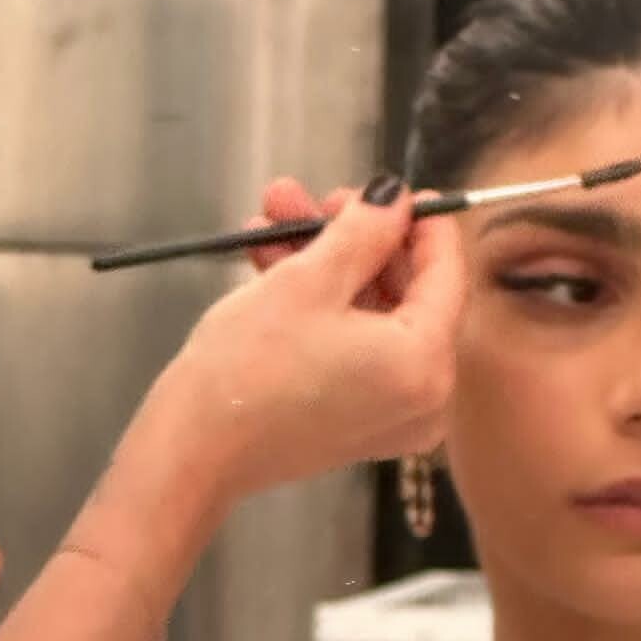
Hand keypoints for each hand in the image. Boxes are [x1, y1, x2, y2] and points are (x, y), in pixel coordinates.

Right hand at [157, 173, 464, 503]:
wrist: (194, 451)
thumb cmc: (248, 370)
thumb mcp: (309, 279)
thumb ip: (364, 230)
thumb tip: (396, 198)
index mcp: (427, 363)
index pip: (447, 272)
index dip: (419, 221)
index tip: (390, 188)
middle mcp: (426, 397)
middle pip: (407, 292)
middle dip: (355, 238)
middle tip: (315, 200)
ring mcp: (394, 414)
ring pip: (372, 314)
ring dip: (325, 263)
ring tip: (272, 219)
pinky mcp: (359, 421)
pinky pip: (355, 346)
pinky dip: (321, 306)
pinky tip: (270, 260)